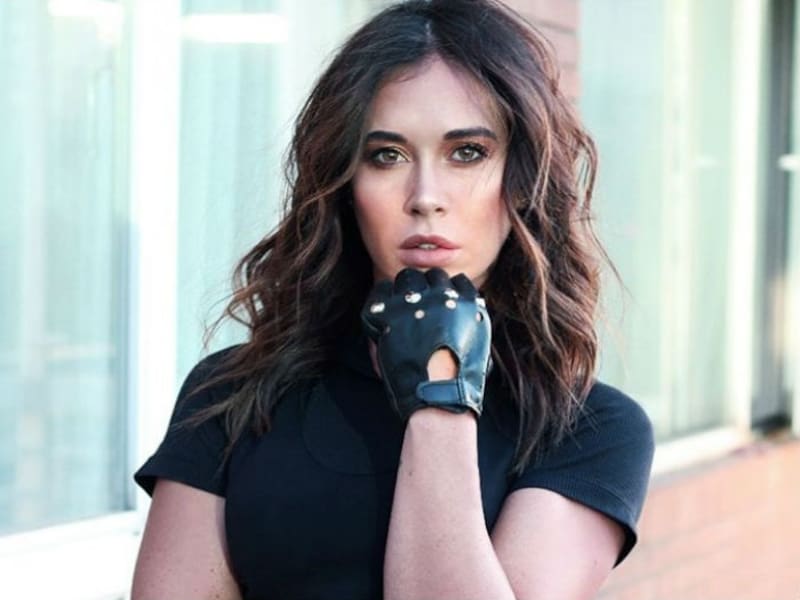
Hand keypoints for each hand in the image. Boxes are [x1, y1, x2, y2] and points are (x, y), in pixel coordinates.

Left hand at [361, 268, 491, 419]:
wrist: (437, 397)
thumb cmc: (460, 383)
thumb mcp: (479, 349)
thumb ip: (472, 326)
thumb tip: (468, 317)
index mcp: (468, 304)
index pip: (456, 282)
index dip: (446, 293)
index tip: (437, 303)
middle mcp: (442, 296)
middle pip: (431, 276)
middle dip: (424, 289)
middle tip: (415, 306)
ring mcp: (414, 302)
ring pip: (405, 279)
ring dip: (402, 292)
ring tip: (397, 310)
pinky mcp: (388, 313)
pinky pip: (378, 295)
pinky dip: (378, 305)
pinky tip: (379, 318)